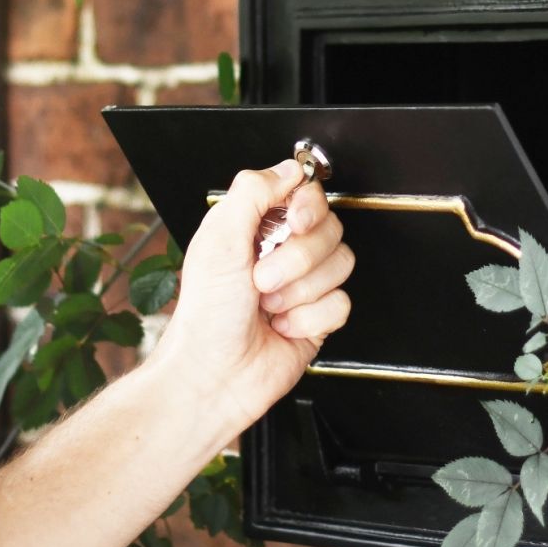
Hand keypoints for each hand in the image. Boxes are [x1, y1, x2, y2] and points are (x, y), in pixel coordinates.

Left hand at [149, 160, 352, 436]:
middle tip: (263, 278)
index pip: (307, 194)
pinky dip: (309, 319)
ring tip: (269, 305)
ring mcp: (303, 285)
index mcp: (257, 227)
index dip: (308, 206)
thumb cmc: (206, 316)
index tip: (295, 222)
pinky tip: (283, 326)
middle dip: (297, 259)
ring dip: (300, 291)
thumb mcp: (218, 239)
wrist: (212, 377)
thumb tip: (289, 168)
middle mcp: (283, 252)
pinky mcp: (318, 318)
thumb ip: (253, 192)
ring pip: (341, 265)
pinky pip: (342, 303)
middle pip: (330, 229)